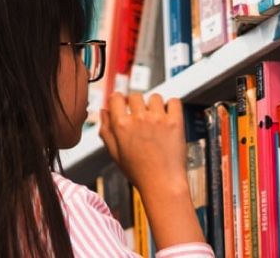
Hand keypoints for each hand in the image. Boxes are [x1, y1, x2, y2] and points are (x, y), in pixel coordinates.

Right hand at [99, 92, 206, 248]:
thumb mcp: (115, 154)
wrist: (162, 184)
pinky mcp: (175, 122)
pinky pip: (174, 101)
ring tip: (156, 120)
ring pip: (155, 97)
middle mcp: (139, 119)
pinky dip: (172, 106)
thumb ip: (106, 130)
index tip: (123, 105)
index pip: (116, 97)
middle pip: (135, 95)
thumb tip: (103, 111)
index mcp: (121, 125)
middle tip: (141, 116)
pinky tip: (169, 116)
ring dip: (154, 105)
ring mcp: (158, 119)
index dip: (119, 100)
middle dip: (136, 104)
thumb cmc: (139, 172)